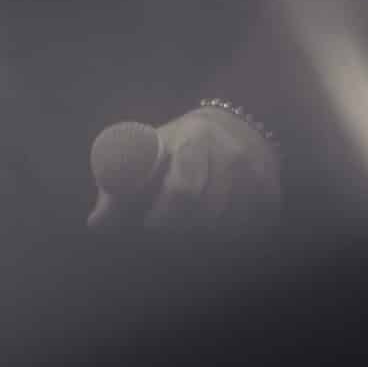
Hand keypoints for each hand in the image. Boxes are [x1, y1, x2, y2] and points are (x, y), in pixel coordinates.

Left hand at [86, 105, 280, 236]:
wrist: (234, 127)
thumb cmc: (177, 146)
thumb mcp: (147, 152)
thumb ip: (120, 187)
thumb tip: (96, 225)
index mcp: (193, 140)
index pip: (183, 190)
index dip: (164, 218)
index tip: (151, 225)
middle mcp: (230, 156)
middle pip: (205, 215)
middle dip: (181, 231)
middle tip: (167, 234)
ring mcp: (255, 177)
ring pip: (227, 229)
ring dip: (204, 238)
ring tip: (190, 229)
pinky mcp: (271, 197)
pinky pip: (248, 235)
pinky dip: (229, 239)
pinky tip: (218, 227)